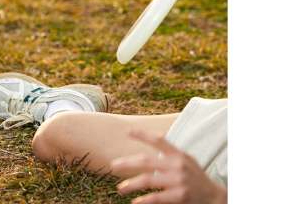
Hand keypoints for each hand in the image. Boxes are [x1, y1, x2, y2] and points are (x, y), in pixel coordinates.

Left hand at [111, 130, 226, 203]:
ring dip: (131, 184)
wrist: (215, 197)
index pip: (158, 140)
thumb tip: (150, 149)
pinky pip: (157, 198)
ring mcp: (178, 181)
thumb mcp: (187, 160)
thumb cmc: (197, 178)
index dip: (143, 134)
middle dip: (127, 163)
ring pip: (148, 180)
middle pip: (146, 161)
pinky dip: (144, 200)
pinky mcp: (179, 196)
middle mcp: (177, 165)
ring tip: (120, 188)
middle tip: (113, 165)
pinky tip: (135, 202)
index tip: (128, 131)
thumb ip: (170, 154)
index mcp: (178, 154)